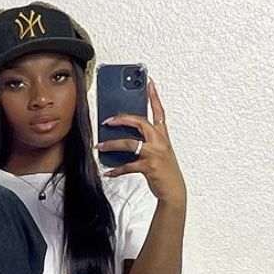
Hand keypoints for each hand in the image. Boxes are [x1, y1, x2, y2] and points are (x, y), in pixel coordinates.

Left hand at [96, 77, 186, 203]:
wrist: (174, 190)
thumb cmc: (165, 171)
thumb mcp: (160, 152)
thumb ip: (147, 141)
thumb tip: (125, 136)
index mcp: (162, 136)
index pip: (159, 112)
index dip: (154, 96)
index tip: (149, 83)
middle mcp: (159, 142)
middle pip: (140, 122)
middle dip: (122, 119)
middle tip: (107, 120)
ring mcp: (154, 153)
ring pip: (128, 143)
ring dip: (111, 145)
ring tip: (99, 146)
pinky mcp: (148, 166)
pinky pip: (127, 166)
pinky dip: (116, 170)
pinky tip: (109, 171)